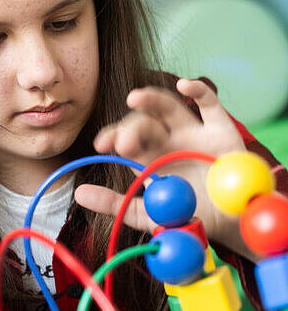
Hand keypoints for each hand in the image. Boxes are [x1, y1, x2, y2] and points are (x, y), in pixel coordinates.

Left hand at [74, 79, 246, 246]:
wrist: (230, 225)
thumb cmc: (189, 216)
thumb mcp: (148, 216)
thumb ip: (115, 205)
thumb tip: (79, 193)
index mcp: (148, 157)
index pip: (125, 139)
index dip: (113, 136)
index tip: (101, 144)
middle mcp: (167, 140)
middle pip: (144, 123)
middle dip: (131, 129)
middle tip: (124, 143)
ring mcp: (193, 132)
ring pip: (169, 107)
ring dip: (152, 99)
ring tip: (134, 98)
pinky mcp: (220, 130)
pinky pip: (210, 104)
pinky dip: (198, 90)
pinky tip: (184, 85)